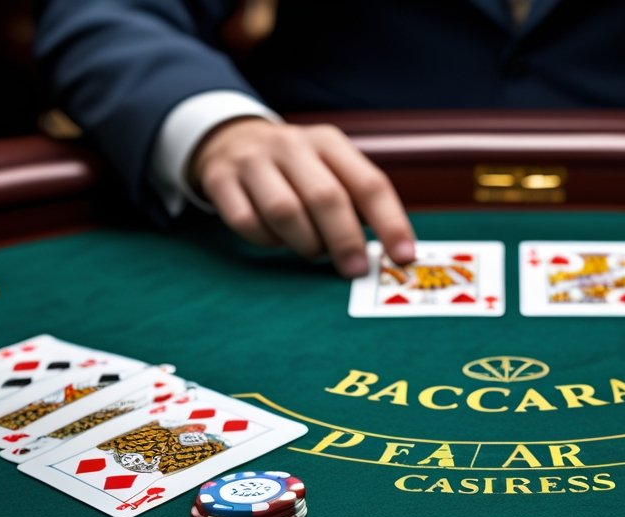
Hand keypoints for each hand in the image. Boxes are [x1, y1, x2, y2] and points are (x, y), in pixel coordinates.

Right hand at [190, 119, 414, 275]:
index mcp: (329, 143)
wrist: (230, 139)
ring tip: (313, 252)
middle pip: (326, 197)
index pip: (369, 184)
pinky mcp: (220, 179)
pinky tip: (276, 240)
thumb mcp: (330, 169)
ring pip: (285, 212)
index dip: (390, 223)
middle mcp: (292, 145)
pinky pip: (247, 221)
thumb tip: (393, 254)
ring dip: (305, 243)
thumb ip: (359, 205)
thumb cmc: (297, 170)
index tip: (403, 257)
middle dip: (345, 241)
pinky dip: (266, 240)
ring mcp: (253, 161)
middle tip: (354, 270)